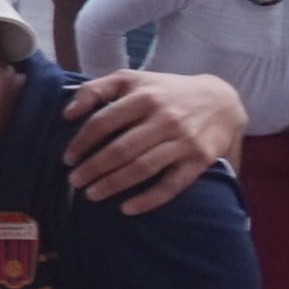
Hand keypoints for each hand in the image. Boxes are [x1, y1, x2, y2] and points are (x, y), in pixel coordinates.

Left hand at [58, 68, 246, 210]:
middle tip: (74, 181)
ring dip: (114, 184)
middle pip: (121, 149)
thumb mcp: (132, 79)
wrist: (222, 101)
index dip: (81, 143)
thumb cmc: (165, 91)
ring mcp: (184, 141)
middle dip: (93, 168)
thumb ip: (95, 89)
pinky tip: (127, 209)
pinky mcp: (199, 160)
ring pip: (143, 168)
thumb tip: (67, 113)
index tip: (67, 159)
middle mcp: (165, 119)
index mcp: (144, 97)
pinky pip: (172, 185)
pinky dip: (149, 199)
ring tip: (92, 195)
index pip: (103, 122)